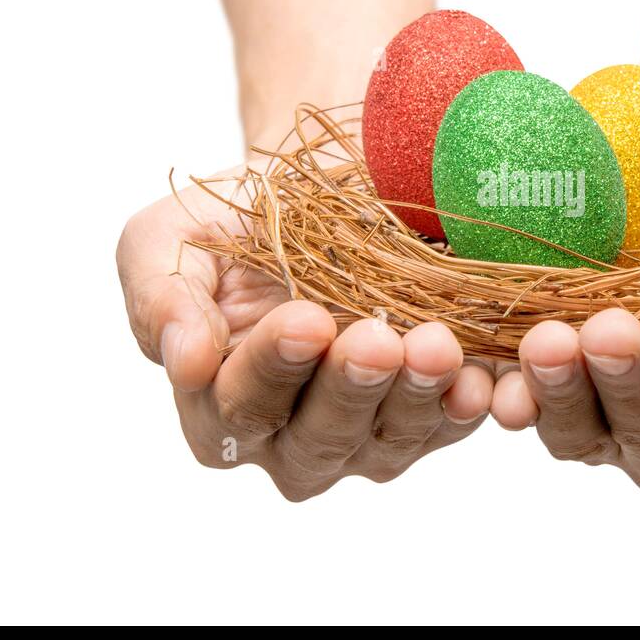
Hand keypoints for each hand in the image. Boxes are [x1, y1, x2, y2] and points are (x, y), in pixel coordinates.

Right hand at [116, 169, 493, 499]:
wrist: (314, 198)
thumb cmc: (231, 224)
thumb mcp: (166, 240)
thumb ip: (160, 300)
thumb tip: (180, 363)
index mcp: (217, 407)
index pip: (239, 405)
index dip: (270, 367)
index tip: (303, 319)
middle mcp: (290, 441)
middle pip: (320, 436)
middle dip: (349, 386)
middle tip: (375, 337)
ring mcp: (363, 440)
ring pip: (389, 439)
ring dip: (414, 396)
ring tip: (433, 345)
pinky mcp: (426, 421)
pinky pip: (448, 426)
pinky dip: (464, 406)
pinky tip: (480, 379)